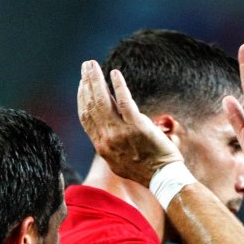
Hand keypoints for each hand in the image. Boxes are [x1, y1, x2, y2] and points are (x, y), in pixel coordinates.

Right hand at [77, 59, 182, 185]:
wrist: (162, 178)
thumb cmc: (145, 170)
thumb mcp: (118, 162)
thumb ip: (110, 145)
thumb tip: (106, 133)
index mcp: (101, 146)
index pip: (85, 117)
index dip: (81, 98)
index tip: (81, 84)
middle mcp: (107, 138)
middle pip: (91, 105)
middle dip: (86, 83)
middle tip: (86, 67)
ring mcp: (121, 132)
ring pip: (102, 101)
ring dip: (96, 80)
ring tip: (93, 65)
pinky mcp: (137, 127)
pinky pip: (124, 102)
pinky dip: (118, 86)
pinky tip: (115, 74)